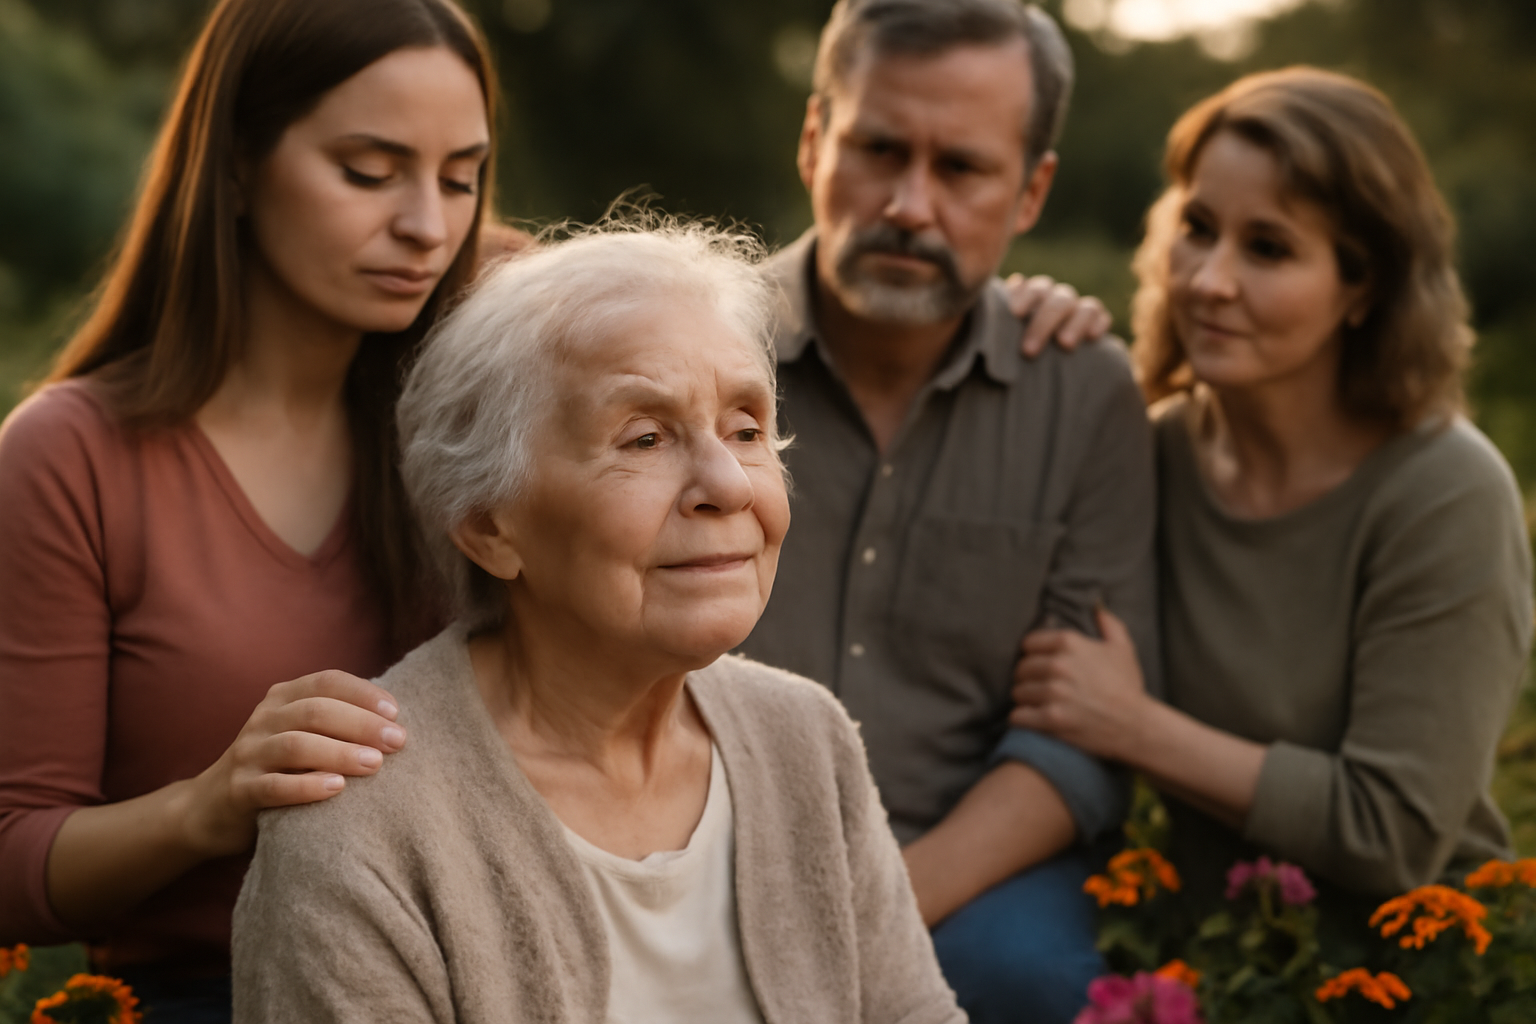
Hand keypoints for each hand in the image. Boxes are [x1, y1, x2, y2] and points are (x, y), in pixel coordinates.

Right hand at [183, 670, 405, 857]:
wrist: (212, 808)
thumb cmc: (279, 768)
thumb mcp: (302, 734)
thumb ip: (336, 722)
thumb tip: (397, 723)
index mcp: (283, 698)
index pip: (327, 681)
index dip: (363, 693)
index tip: (396, 712)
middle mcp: (263, 719)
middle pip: (316, 711)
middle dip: (362, 723)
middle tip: (397, 741)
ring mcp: (248, 753)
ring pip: (296, 745)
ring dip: (340, 752)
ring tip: (374, 764)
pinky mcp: (239, 790)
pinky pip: (273, 786)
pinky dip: (306, 786)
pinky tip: (336, 788)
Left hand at [1003, 273, 1112, 357]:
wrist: (1033, 360)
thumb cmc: (1012, 346)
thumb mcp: (1003, 333)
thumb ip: (1000, 321)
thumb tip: (996, 301)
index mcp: (1034, 295)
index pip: (1034, 289)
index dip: (1026, 297)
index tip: (1015, 314)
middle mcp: (1057, 298)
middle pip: (1057, 300)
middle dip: (1043, 324)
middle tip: (1028, 351)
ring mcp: (1078, 308)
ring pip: (1084, 306)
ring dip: (1075, 323)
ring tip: (1064, 345)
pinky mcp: (1096, 322)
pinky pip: (1101, 316)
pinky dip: (1099, 324)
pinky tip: (1092, 338)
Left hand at [1010, 606, 1147, 759]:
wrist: (1136, 726)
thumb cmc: (1127, 686)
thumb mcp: (1122, 648)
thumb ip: (1107, 623)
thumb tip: (1095, 605)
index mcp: (1069, 643)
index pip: (1028, 644)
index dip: (1033, 655)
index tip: (1041, 665)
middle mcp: (1058, 665)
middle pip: (1020, 669)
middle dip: (1028, 679)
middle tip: (1040, 687)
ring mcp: (1053, 692)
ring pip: (1017, 692)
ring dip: (1026, 700)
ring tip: (1039, 704)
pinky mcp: (1051, 718)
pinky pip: (1018, 716)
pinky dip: (1024, 719)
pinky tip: (1035, 719)